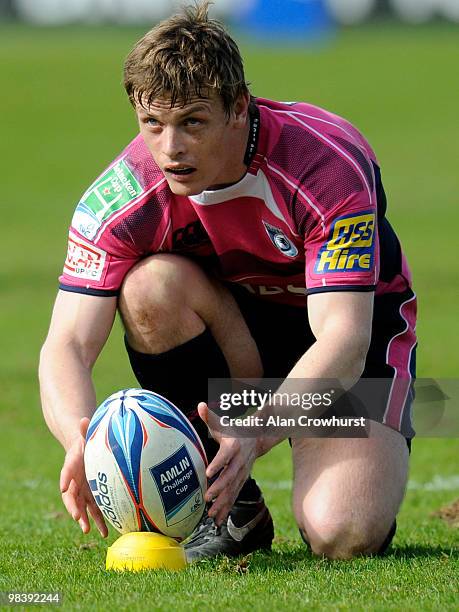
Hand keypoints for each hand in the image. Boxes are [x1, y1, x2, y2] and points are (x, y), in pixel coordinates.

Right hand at [59, 417, 107, 536]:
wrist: (86, 449)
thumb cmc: (86, 440)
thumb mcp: (86, 433)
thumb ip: (85, 428)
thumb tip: (84, 419)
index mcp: (72, 465)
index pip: (66, 472)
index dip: (65, 479)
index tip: (63, 488)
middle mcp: (75, 481)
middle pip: (72, 496)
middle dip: (74, 508)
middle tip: (78, 518)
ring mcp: (83, 490)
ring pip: (83, 507)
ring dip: (87, 520)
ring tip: (92, 532)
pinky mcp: (93, 496)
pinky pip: (95, 509)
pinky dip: (99, 520)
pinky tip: (106, 532)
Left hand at [198, 402, 258, 524]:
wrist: (257, 438)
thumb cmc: (234, 430)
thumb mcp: (223, 423)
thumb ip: (210, 416)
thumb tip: (200, 405)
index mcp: (234, 446)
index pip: (225, 455)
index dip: (218, 463)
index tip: (208, 472)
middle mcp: (239, 461)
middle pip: (229, 476)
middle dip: (219, 488)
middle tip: (207, 498)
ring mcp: (241, 473)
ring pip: (232, 490)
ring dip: (222, 503)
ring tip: (211, 515)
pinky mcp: (240, 481)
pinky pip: (234, 497)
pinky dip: (226, 509)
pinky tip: (217, 521)